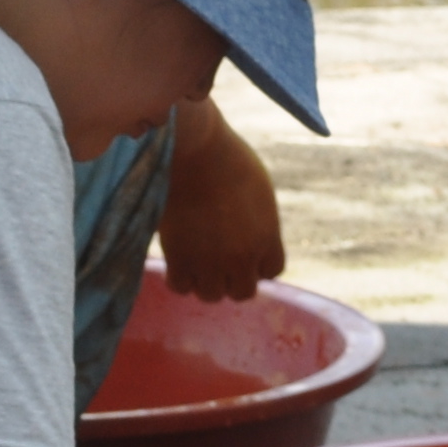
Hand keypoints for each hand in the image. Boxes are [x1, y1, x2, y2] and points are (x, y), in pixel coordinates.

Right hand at [154, 97, 284, 300]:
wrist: (194, 150)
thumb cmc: (226, 158)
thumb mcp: (258, 190)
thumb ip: (259, 221)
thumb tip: (250, 237)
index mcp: (267, 237)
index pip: (271, 272)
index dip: (256, 264)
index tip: (241, 250)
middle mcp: (242, 257)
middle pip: (242, 292)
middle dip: (231, 278)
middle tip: (216, 259)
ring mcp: (210, 262)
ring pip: (211, 295)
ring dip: (203, 281)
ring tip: (194, 259)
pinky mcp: (179, 259)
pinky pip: (181, 287)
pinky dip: (179, 277)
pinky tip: (176, 258)